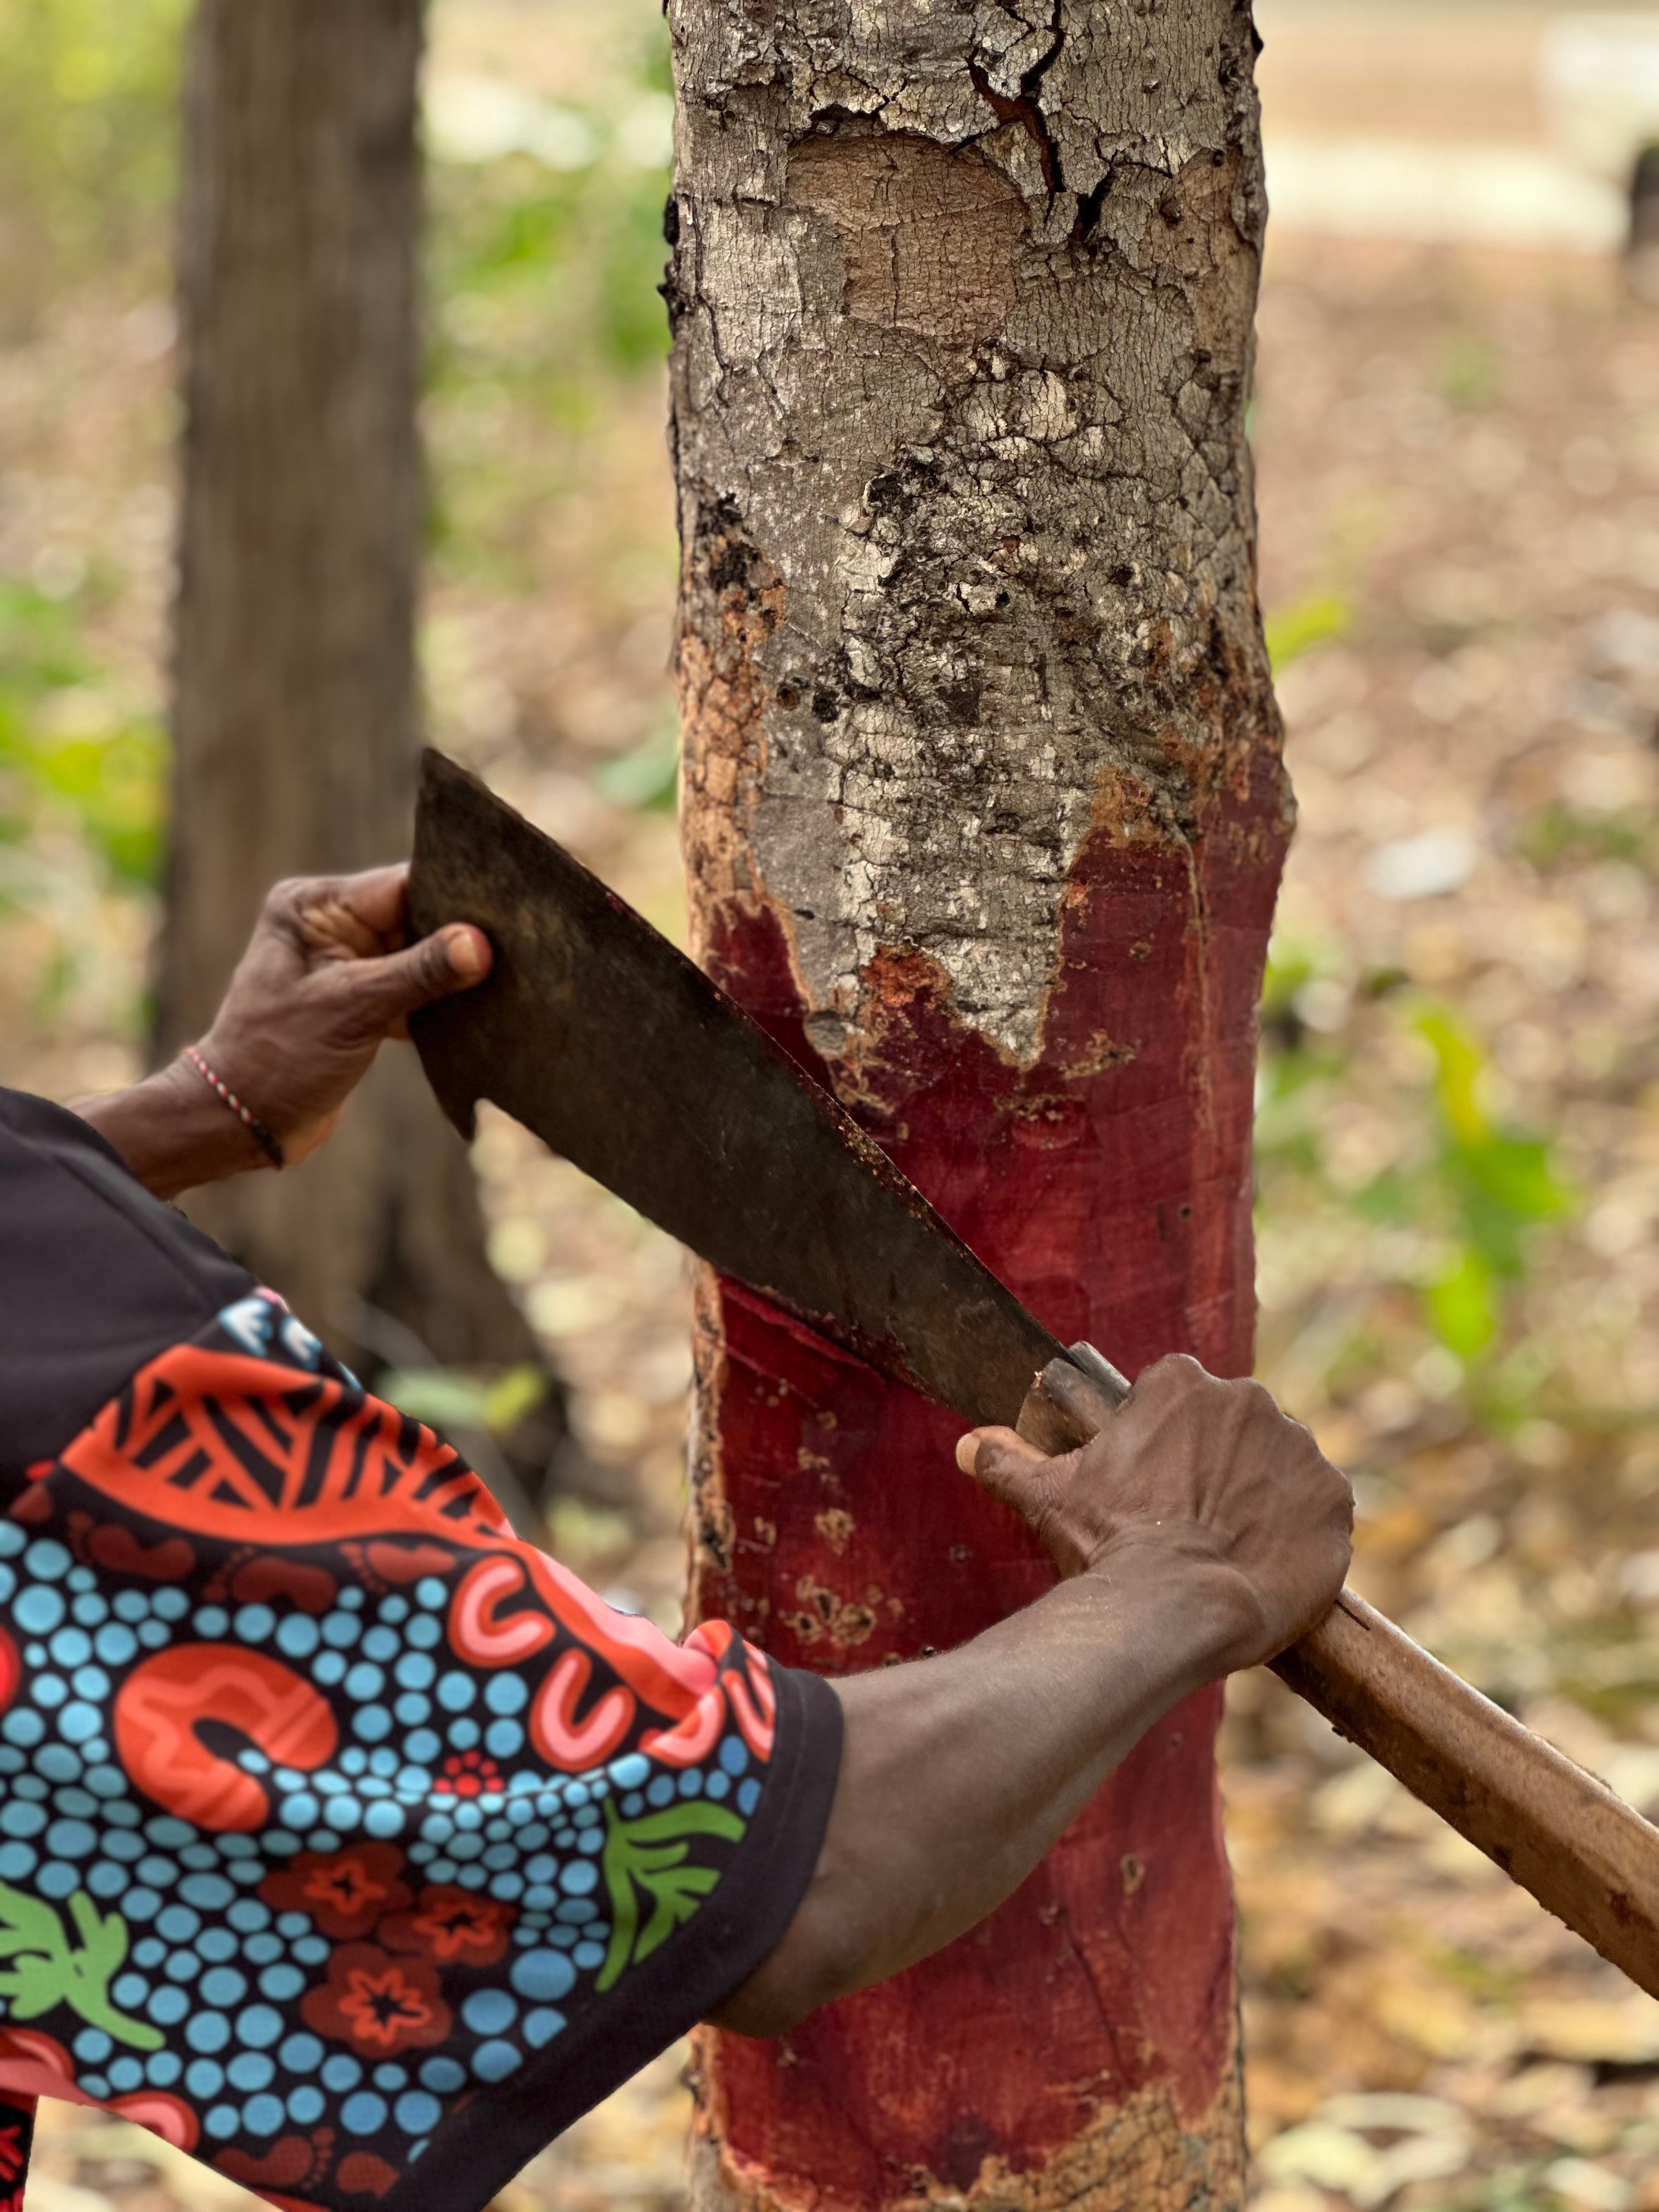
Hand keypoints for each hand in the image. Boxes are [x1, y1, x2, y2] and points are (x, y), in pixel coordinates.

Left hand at [193, 866, 490, 1164]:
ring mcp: (347, 964)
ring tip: (501, 983)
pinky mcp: (362, 1000)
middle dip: (459, 938)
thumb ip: (419, 973)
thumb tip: (480, 944)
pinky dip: (440, 1003)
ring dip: (453, 974)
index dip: (452, 897)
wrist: (243, 1122)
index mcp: (313, 907)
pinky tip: (476, 1014)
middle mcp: (330, 925)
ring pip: (421, 955)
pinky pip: (415, 989)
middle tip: (513, 950)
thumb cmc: (278, 1059)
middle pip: (416, 917)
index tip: (503, 912)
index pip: (400, 886)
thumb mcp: (353, 1009)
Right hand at [957, 1354, 1352, 1672]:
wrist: (1174, 1608)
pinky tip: (1271, 1565)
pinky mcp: (1335, 1502)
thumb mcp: (1047, 1496)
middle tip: (1189, 1521)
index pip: (1180, 1397)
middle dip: (1218, 1466)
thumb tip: (971, 1445)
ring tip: (1229, 1549)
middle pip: (1236, 1427)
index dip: (1167, 1443)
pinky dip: (1304, 1534)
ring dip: (1263, 1498)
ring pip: (1280, 1466)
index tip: (1155, 1485)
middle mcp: (1247, 1400)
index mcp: (1181, 1384)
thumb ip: (1009, 1460)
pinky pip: (1324, 1511)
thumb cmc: (1109, 1545)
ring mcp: (1299, 1449)